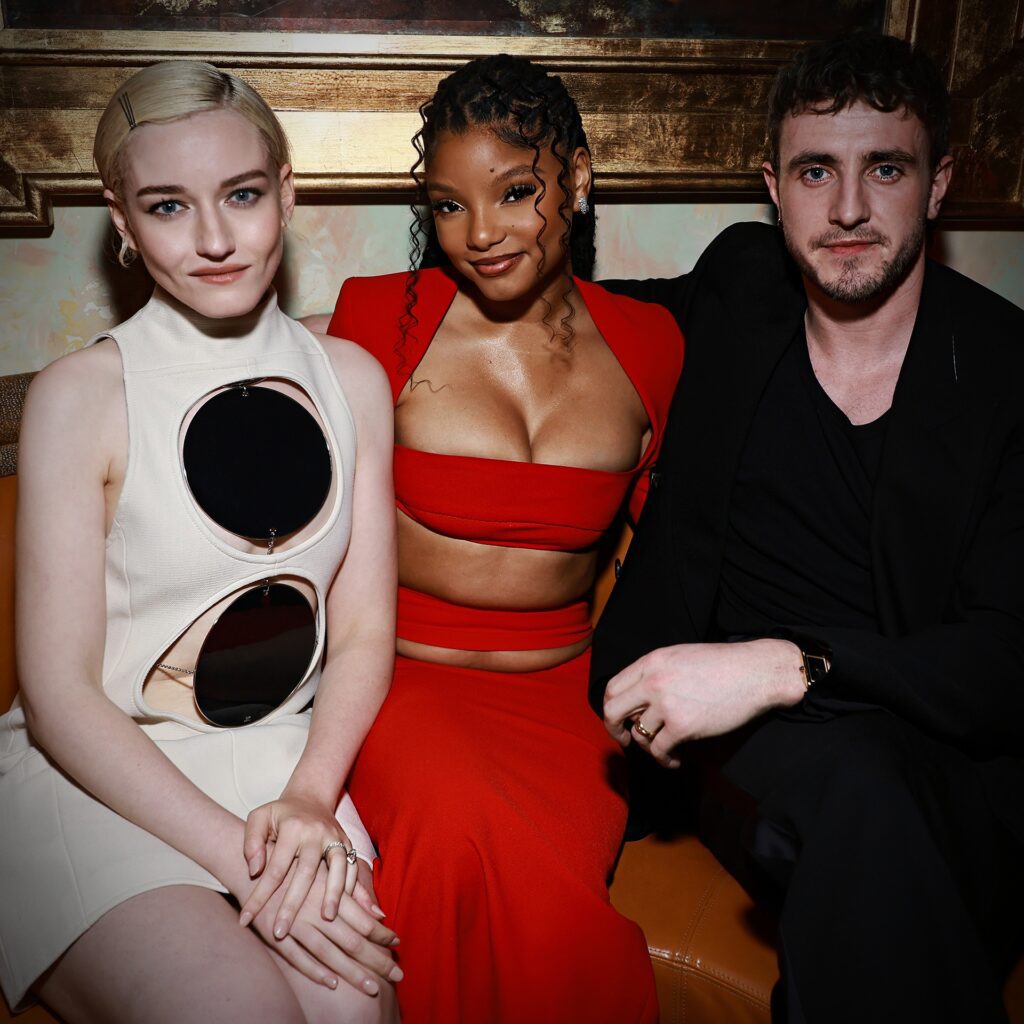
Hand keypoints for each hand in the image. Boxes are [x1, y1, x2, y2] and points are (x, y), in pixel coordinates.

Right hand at [240, 859, 401, 993]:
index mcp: (331, 892)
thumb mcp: (327, 871)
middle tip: (397, 974)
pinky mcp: (274, 934)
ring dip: (352, 973)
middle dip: (376, 960)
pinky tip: (332, 982)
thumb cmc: (297, 864)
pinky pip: (297, 957)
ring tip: (372, 988)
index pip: (363, 920)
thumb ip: (355, 893)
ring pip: (329, 953)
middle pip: (352, 941)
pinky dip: (315, 971)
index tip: (398, 944)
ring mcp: (296, 924)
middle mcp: (317, 910)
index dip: (382, 934)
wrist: (255, 861)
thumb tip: (380, 914)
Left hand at [241, 795, 357, 937]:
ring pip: (338, 868)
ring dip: (334, 894)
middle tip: (280, 932)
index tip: (245, 920)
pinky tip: (346, 908)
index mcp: (292, 827)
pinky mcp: (348, 843)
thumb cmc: (279, 814)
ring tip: (327, 919)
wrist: (310, 798)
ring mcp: (335, 837)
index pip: (274, 868)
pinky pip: (353, 867)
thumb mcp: (258, 818)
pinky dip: (351, 887)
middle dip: (293, 904)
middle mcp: (316, 833)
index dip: (259, 896)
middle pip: (306, 873)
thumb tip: (254, 871)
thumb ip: (251, 842)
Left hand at [603, 639, 805, 765]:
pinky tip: (676, 759)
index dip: (612, 706)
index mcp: (651, 662)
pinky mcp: (683, 726)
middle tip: (625, 740)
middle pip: (613, 711)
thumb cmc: (722, 665)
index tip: (620, 719)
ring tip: (665, 748)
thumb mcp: (680, 656)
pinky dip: (665, 759)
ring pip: (639, 734)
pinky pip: (660, 750)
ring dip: (648, 746)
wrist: (755, 673)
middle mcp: (653, 681)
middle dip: (615, 729)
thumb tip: (637, 699)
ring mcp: (667, 704)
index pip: (613, 687)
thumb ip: (655, 673)